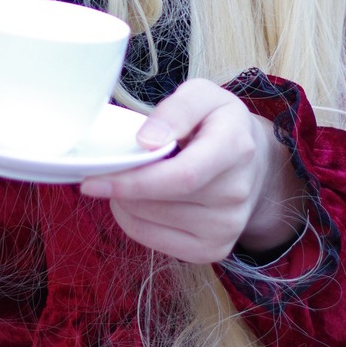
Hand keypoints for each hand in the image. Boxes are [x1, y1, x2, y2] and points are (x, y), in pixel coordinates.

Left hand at [79, 79, 305, 264]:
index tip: (92, 180)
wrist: (253, 161)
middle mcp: (236, 193)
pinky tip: (143, 201)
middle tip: (113, 167)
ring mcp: (228, 227)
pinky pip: (154, 242)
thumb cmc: (218, 123)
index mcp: (235, 147)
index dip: (133, 181)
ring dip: (125, 202)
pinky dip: (134, 221)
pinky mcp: (214, 250)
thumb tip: (146, 142)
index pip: (181, 177)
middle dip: (122, 186)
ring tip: (135, 179)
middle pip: (158, 202)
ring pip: (150, 222)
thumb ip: (176, 110)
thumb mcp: (202, 95)